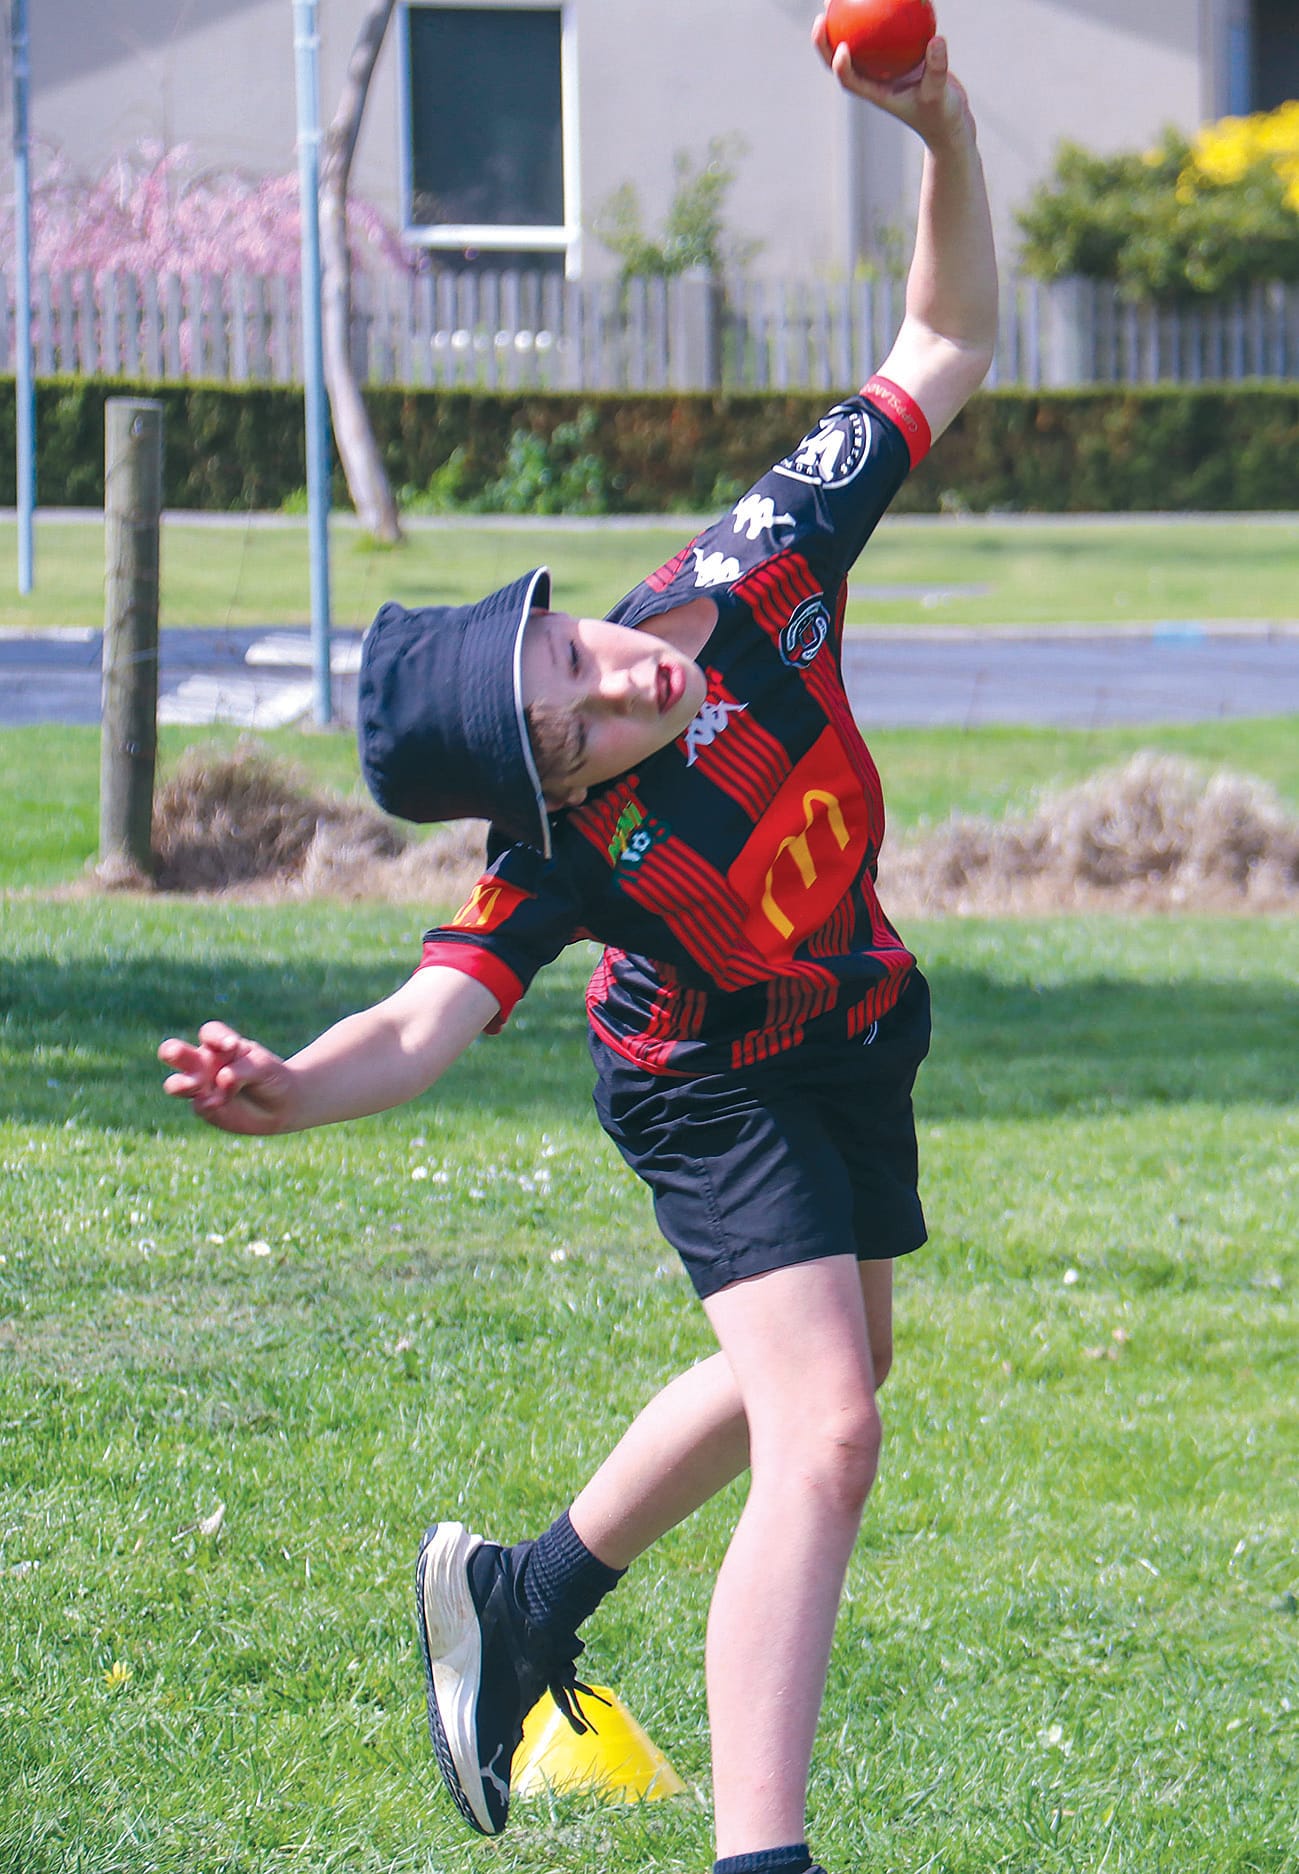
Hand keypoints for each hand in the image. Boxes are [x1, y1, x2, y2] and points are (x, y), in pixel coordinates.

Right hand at [158, 1021, 299, 1135]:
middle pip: (175, 1052)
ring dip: (180, 1083)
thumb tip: (220, 1080)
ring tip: (196, 1084)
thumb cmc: (272, 1077)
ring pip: (175, 1084)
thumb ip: (242, 1070)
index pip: (209, 1033)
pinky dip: (207, 1104)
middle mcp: (204, 1063)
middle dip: (173, 1051)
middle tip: (176, 1052)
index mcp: (220, 1044)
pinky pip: (198, 1105)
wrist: (282, 1106)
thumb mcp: (264, 1068)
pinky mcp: (204, 1108)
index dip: (215, 1037)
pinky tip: (218, 1104)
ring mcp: (200, 1087)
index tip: (233, 1045)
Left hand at [812, 20, 971, 151]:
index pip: (850, 80)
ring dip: (843, 18)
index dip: (840, 66)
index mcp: (875, 93)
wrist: (948, 119)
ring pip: (857, 41)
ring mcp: (881, 67)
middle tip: (822, 13)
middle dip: (825, 39)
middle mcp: (872, 79)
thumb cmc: (942, 115)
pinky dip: (882, 12)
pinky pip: (884, 31)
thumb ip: (937, 71)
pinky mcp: (894, 57)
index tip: (842, 47)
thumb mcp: (941, 96)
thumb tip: (936, 39)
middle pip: (840, 58)